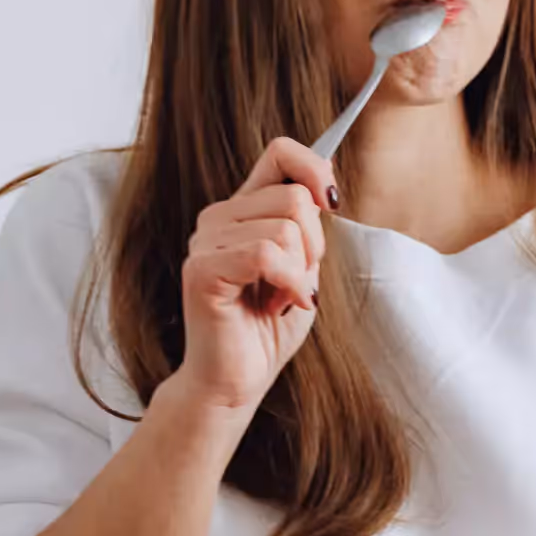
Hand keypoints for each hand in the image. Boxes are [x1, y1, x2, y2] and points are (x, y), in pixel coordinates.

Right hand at [172, 137, 337, 413]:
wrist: (236, 382)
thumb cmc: (268, 330)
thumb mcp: (303, 267)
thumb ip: (307, 224)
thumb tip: (326, 180)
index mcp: (243, 210)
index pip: (280, 153)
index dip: (315, 168)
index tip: (334, 201)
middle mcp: (219, 217)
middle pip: (294, 195)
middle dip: (314, 245)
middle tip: (296, 282)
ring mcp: (205, 242)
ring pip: (284, 227)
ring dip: (299, 272)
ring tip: (280, 299)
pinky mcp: (201, 270)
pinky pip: (265, 255)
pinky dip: (288, 284)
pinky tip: (280, 306)